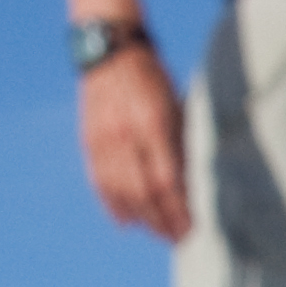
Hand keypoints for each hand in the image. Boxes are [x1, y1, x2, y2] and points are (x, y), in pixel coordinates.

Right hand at [77, 42, 189, 243]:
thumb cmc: (153, 76)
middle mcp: (125, 134)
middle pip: (145, 192)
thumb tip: (197, 182)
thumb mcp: (175, 103)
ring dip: (142, 219)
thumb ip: (183, 141)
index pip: (169, 180)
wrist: (109, 49)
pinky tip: (126, 222)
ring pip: (122, 192)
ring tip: (159, 234)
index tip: (195, 226)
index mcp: (153, 123)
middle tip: (180, 238)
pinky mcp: (88, 140)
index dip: (181, 208)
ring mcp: (103, 138)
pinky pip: (100, 181)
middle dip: (164, 221)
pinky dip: (113, 206)